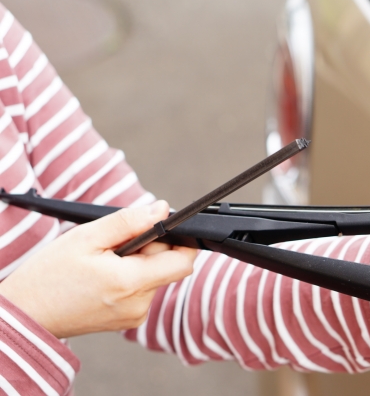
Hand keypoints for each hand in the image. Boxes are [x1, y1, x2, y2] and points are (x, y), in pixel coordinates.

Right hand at [0, 201, 197, 337]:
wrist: (26, 313)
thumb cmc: (50, 275)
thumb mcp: (87, 237)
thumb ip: (129, 222)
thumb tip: (162, 210)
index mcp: (130, 284)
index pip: (182, 262)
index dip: (180, 240)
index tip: (163, 227)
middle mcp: (139, 305)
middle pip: (167, 267)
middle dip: (150, 248)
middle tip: (116, 244)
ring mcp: (134, 316)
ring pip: (155, 277)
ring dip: (139, 263)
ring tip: (105, 262)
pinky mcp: (128, 321)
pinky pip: (143, 290)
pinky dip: (131, 277)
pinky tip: (105, 276)